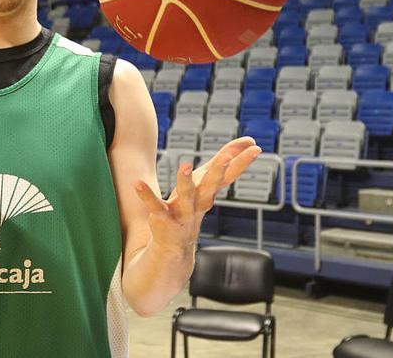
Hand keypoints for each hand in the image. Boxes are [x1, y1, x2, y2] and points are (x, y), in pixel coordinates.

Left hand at [134, 137, 261, 251]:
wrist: (175, 246)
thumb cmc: (191, 208)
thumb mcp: (207, 186)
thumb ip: (220, 167)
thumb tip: (243, 146)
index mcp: (209, 192)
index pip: (229, 175)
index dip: (242, 161)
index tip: (255, 147)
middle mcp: (199, 202)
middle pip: (212, 185)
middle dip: (219, 171)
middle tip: (227, 156)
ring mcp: (182, 212)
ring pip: (187, 196)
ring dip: (186, 181)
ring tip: (185, 165)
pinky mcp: (163, 219)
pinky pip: (154, 206)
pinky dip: (146, 195)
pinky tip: (137, 183)